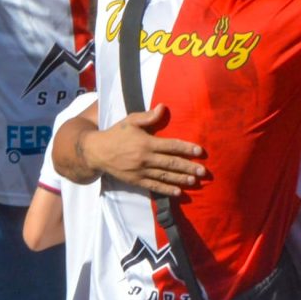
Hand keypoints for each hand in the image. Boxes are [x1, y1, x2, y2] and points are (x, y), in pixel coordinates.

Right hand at [82, 105, 207, 193]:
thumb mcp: (130, 121)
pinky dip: (166, 190)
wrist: (97, 152)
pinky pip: (154, 186)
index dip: (187, 148)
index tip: (200, 152)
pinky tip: (178, 192)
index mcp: (146, 142)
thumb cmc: (116, 134)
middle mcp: (145, 158)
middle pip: (171, 163)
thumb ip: (148, 116)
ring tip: (194, 182)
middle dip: (189, 167)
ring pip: (165, 176)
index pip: (171, 146)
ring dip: (181, 179)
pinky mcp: (136, 181)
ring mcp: (141, 171)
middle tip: (203, 171)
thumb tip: (163, 107)